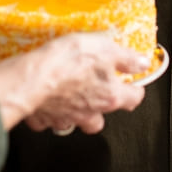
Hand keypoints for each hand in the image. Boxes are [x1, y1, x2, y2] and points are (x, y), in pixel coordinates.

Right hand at [0, 33, 147, 131]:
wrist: (31, 78)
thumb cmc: (66, 62)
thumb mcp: (104, 48)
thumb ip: (125, 58)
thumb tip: (141, 62)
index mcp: (109, 96)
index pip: (134, 98)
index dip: (136, 89)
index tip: (134, 83)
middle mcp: (90, 112)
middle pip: (102, 119)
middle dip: (101, 108)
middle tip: (96, 92)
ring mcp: (66, 118)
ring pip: (76, 123)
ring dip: (75, 113)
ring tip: (70, 96)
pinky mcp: (43, 118)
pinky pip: (48, 120)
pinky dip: (48, 111)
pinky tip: (46, 97)